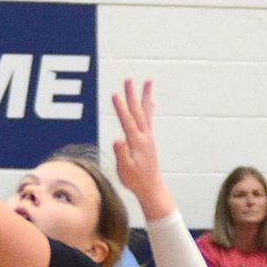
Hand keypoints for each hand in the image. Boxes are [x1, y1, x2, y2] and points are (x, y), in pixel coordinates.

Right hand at [112, 79, 174, 220]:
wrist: (151, 187)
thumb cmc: (135, 180)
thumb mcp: (125, 169)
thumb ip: (121, 153)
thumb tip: (117, 140)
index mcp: (137, 142)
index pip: (127, 121)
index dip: (120, 108)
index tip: (114, 94)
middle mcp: (145, 136)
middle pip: (137, 111)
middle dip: (131, 95)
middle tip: (128, 79)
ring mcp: (148, 137)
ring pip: (146, 111)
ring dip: (145, 96)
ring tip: (148, 81)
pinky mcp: (149, 140)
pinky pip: (149, 119)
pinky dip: (149, 108)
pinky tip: (151, 102)